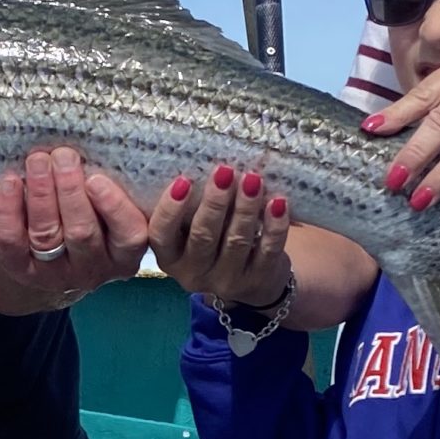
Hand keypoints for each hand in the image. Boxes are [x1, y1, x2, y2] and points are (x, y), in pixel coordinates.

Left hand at [0, 148, 149, 301]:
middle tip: (63, 156)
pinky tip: (10, 182)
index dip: (114, 208)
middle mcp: (94, 269)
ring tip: (38, 161)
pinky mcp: (22, 271)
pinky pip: (13, 242)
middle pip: (82, 233)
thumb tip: (95, 145)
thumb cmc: (87, 216)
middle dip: (70, 191)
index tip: (96, 179)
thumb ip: (108, 187)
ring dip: (41, 194)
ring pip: (47, 235)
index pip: (129, 235)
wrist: (43, 253)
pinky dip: (10, 210)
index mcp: (123, 253)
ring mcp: (56, 274)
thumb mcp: (106, 208)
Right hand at [149, 163, 291, 304]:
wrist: (250, 275)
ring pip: (236, 242)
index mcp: (170, 257)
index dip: (170, 210)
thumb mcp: (189, 227)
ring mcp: (226, 280)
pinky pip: (267, 251)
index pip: (161, 236)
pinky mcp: (258, 280)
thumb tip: (188, 158)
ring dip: (245, 208)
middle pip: (202, 237)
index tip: (183, 180)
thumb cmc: (211, 236)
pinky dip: (274, 226)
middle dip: (214, 203)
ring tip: (253, 179)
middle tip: (225, 171)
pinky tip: (279, 202)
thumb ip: (185, 204)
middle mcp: (193, 273)